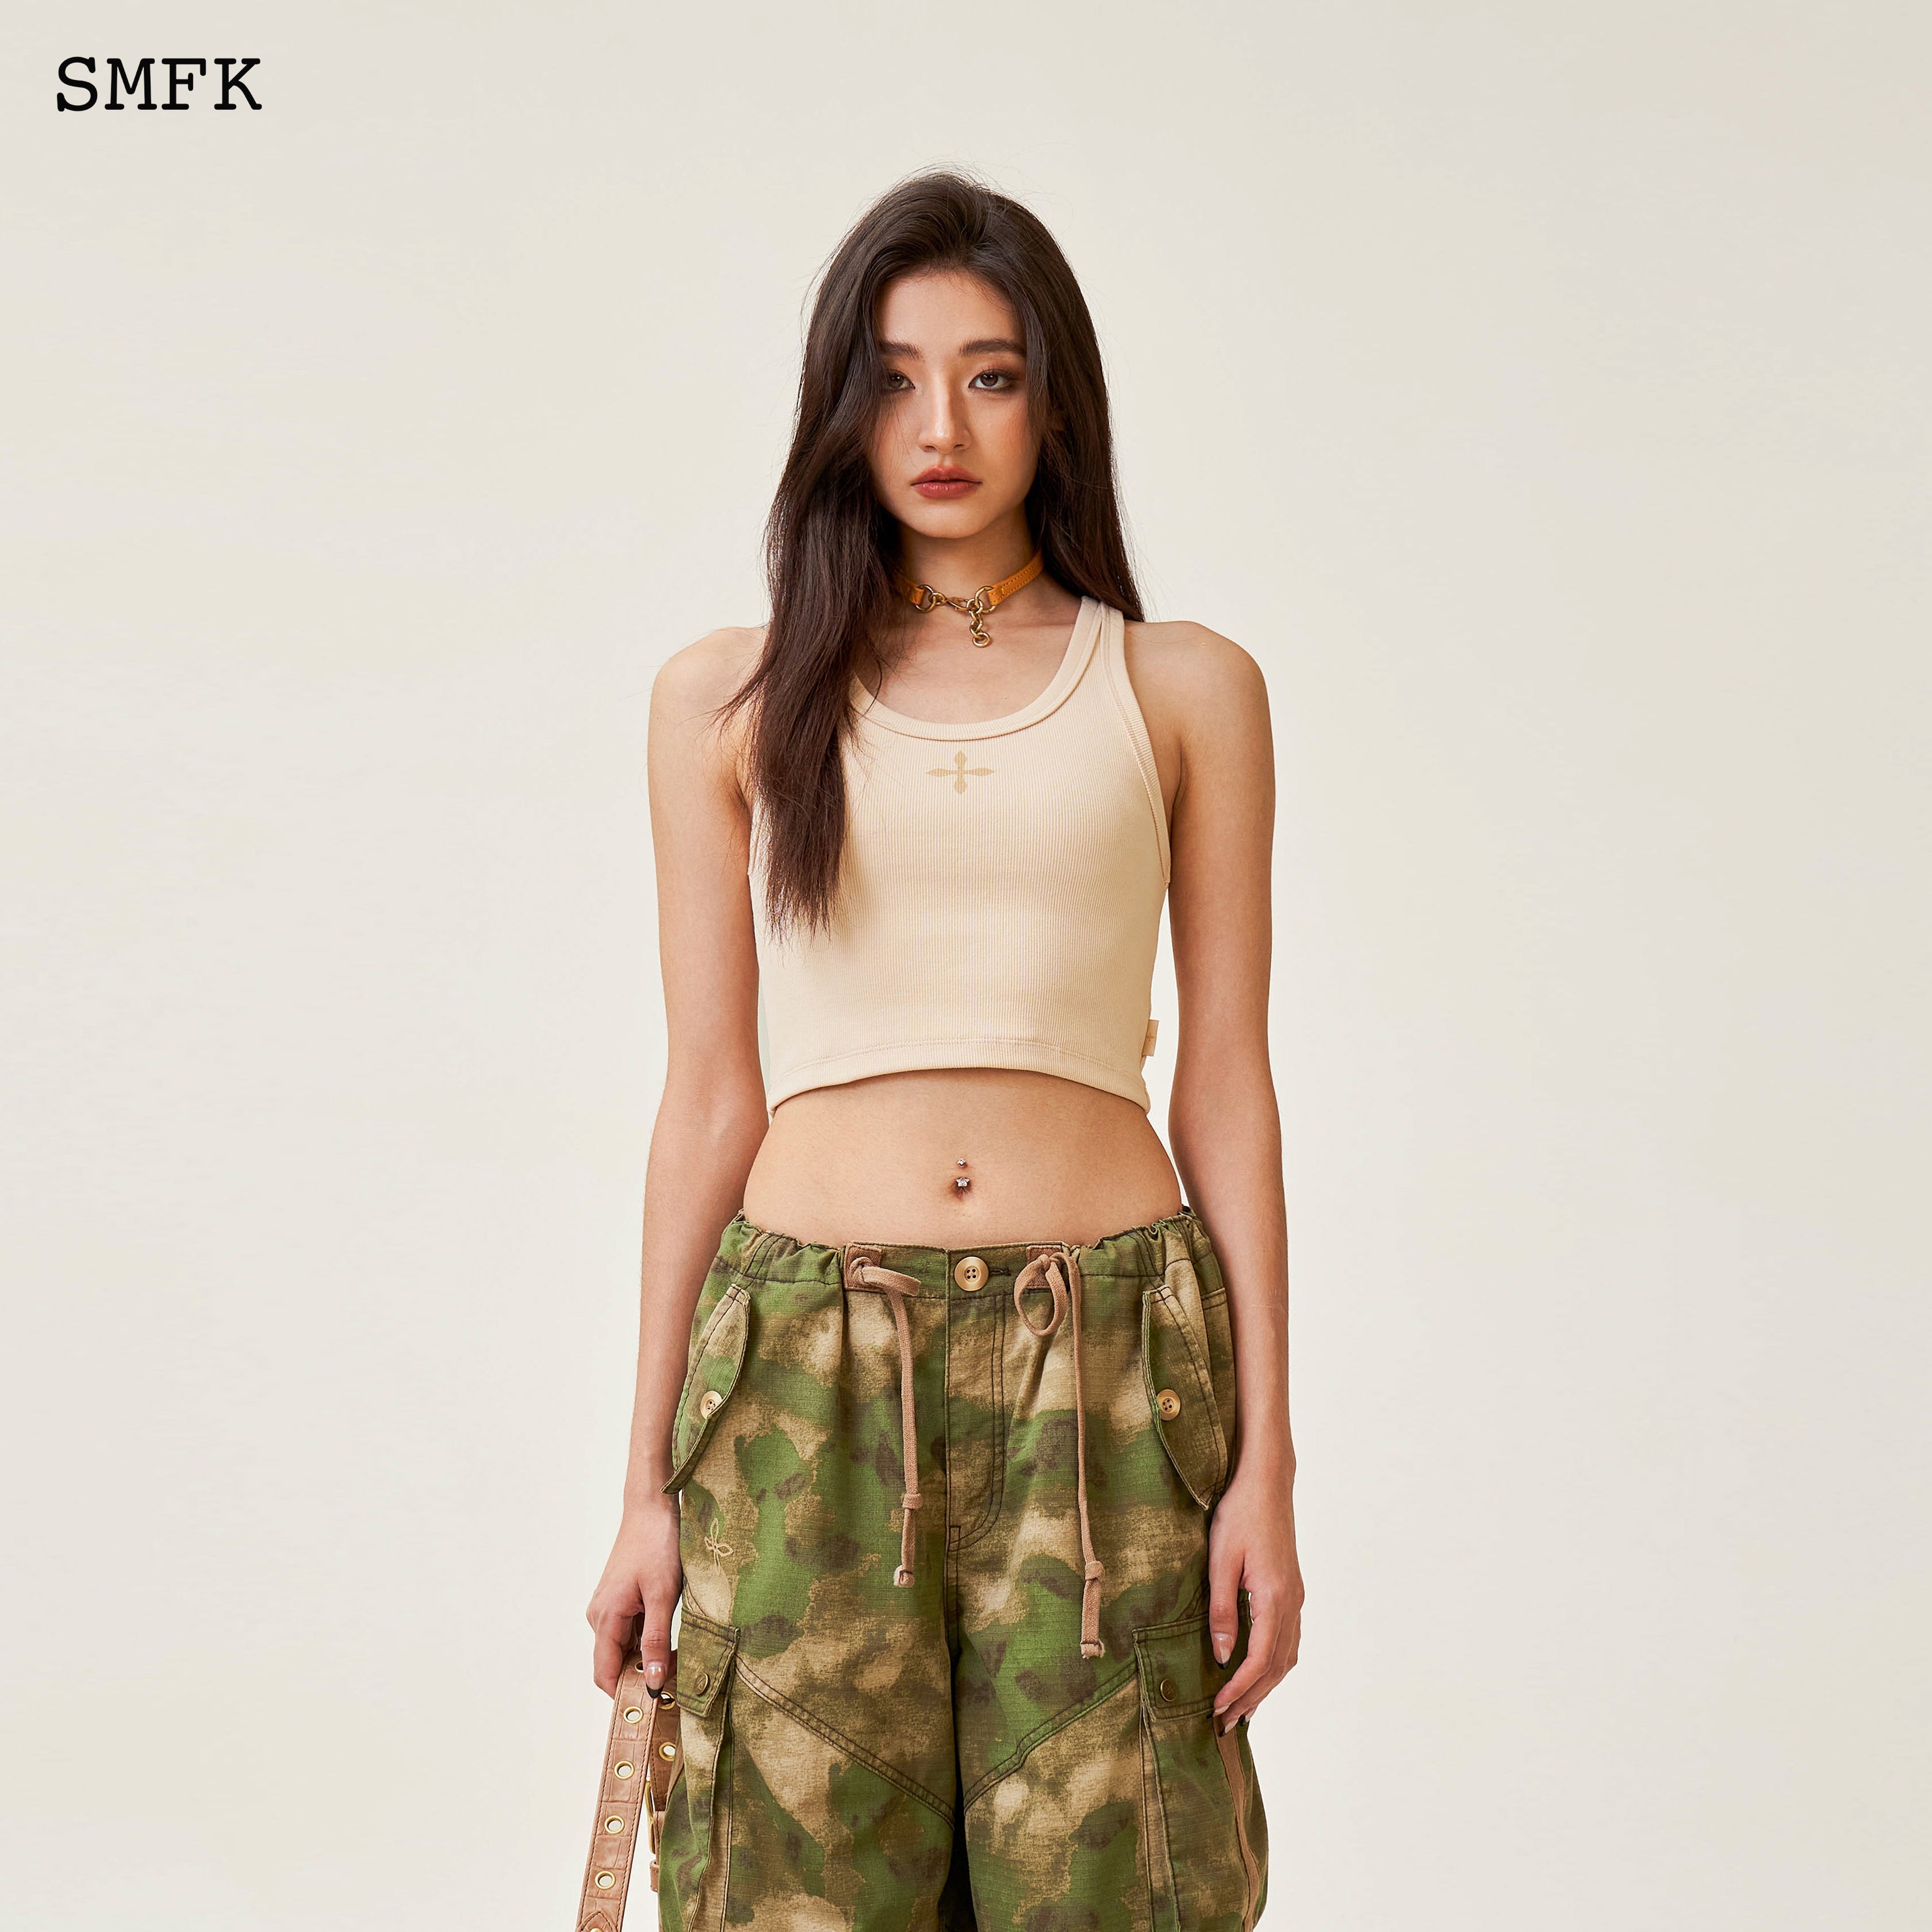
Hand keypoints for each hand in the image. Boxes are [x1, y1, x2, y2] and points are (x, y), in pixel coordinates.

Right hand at [586, 1493, 681, 1696]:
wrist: (651, 1508)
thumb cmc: (657, 1544)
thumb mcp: (664, 1595)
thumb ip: (656, 1640)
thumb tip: (651, 1682)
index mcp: (605, 1617)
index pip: (605, 1674)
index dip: (625, 1695)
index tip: (653, 1707)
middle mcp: (600, 1615)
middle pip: (613, 1664)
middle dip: (639, 1678)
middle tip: (673, 1685)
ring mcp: (607, 1607)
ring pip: (622, 1648)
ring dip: (644, 1659)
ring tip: (677, 1662)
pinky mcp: (618, 1599)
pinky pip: (628, 1631)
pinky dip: (645, 1641)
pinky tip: (669, 1639)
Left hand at [1206, 1459, 1303, 1732]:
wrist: (1266, 1482)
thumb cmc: (1239, 1514)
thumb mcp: (1221, 1560)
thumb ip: (1222, 1609)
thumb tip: (1222, 1656)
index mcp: (1275, 1596)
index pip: (1260, 1659)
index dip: (1240, 1689)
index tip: (1219, 1709)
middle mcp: (1292, 1601)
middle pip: (1277, 1666)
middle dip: (1252, 1697)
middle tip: (1226, 1723)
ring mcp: (1295, 1596)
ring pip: (1287, 1656)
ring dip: (1266, 1685)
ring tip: (1243, 1708)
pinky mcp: (1291, 1589)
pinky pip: (1289, 1639)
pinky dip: (1274, 1664)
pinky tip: (1259, 1671)